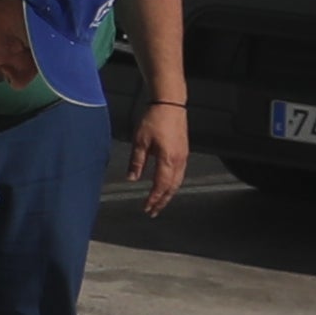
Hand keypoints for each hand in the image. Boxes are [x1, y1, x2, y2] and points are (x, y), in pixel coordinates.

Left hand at [121, 99, 190, 213]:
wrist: (170, 103)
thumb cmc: (154, 119)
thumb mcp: (140, 141)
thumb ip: (136, 162)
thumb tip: (131, 178)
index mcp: (168, 159)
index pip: (161, 186)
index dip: (154, 199)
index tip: (146, 208)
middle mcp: (179, 160)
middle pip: (172, 187)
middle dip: (163, 201)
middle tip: (154, 211)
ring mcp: (184, 156)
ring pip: (178, 181)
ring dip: (169, 194)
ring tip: (160, 202)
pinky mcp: (184, 151)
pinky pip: (180, 173)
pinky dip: (173, 183)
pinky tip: (167, 185)